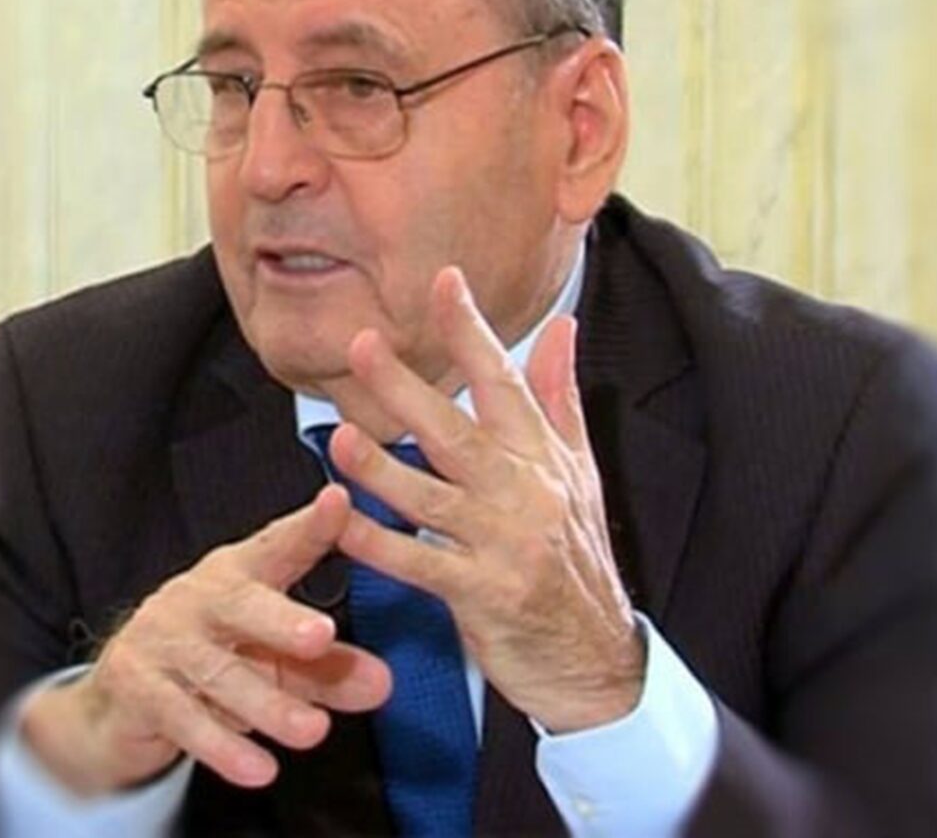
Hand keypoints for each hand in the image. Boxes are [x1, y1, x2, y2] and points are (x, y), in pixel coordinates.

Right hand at [21, 488, 390, 794]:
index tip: (340, 501)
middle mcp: (202, 597)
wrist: (124, 689)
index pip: (281, 545)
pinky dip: (222, 747)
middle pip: (243, 604)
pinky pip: (183, 719)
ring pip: (220, 673)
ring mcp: (165, 638)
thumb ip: (329, 668)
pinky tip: (258, 768)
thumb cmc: (217, 651)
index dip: (311, 524)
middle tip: (321, 636)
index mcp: (241, 572)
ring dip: (269, 705)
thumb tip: (383, 684)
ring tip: (314, 731)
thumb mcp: (275, 656)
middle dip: (281, 620)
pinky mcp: (138, 686)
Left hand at [330, 266, 643, 733]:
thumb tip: (563, 326)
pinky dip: (381, 546)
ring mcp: (503, 544)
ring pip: (432, 497)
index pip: (504, 381)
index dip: (472, 330)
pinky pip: (422, 565)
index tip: (445, 281)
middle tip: (362, 344)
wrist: (596, 655)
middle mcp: (523, 491)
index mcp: (542, 456)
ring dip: (382, 467)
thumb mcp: (580, 471)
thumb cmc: (578, 554)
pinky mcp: (483, 594)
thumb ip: (560, 397)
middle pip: (456, 431)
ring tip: (339, 435)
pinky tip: (343, 523)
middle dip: (406, 387)